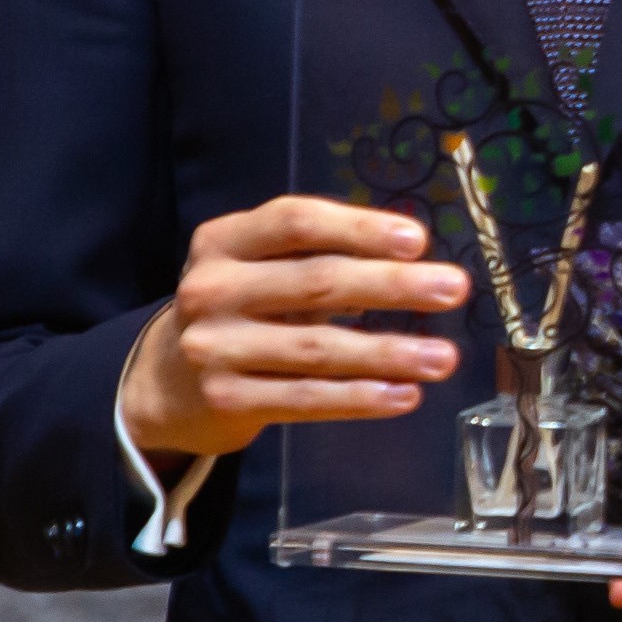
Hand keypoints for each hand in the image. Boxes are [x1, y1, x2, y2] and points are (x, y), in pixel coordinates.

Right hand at [120, 197, 473, 460]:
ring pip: (317, 349)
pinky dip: (360, 398)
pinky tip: (405, 395)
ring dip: (389, 352)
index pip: (295, 222)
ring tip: (444, 357)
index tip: (417, 240)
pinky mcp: (226, 399)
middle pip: (316, 282)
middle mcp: (211, 289)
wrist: (168, 380)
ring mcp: (214, 348)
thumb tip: (416, 259)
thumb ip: (321, 254)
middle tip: (454, 289)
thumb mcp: (260, 266)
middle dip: (394, 285)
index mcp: (223, 241)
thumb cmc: (241, 309)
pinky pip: (305, 399)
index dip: (358, 228)